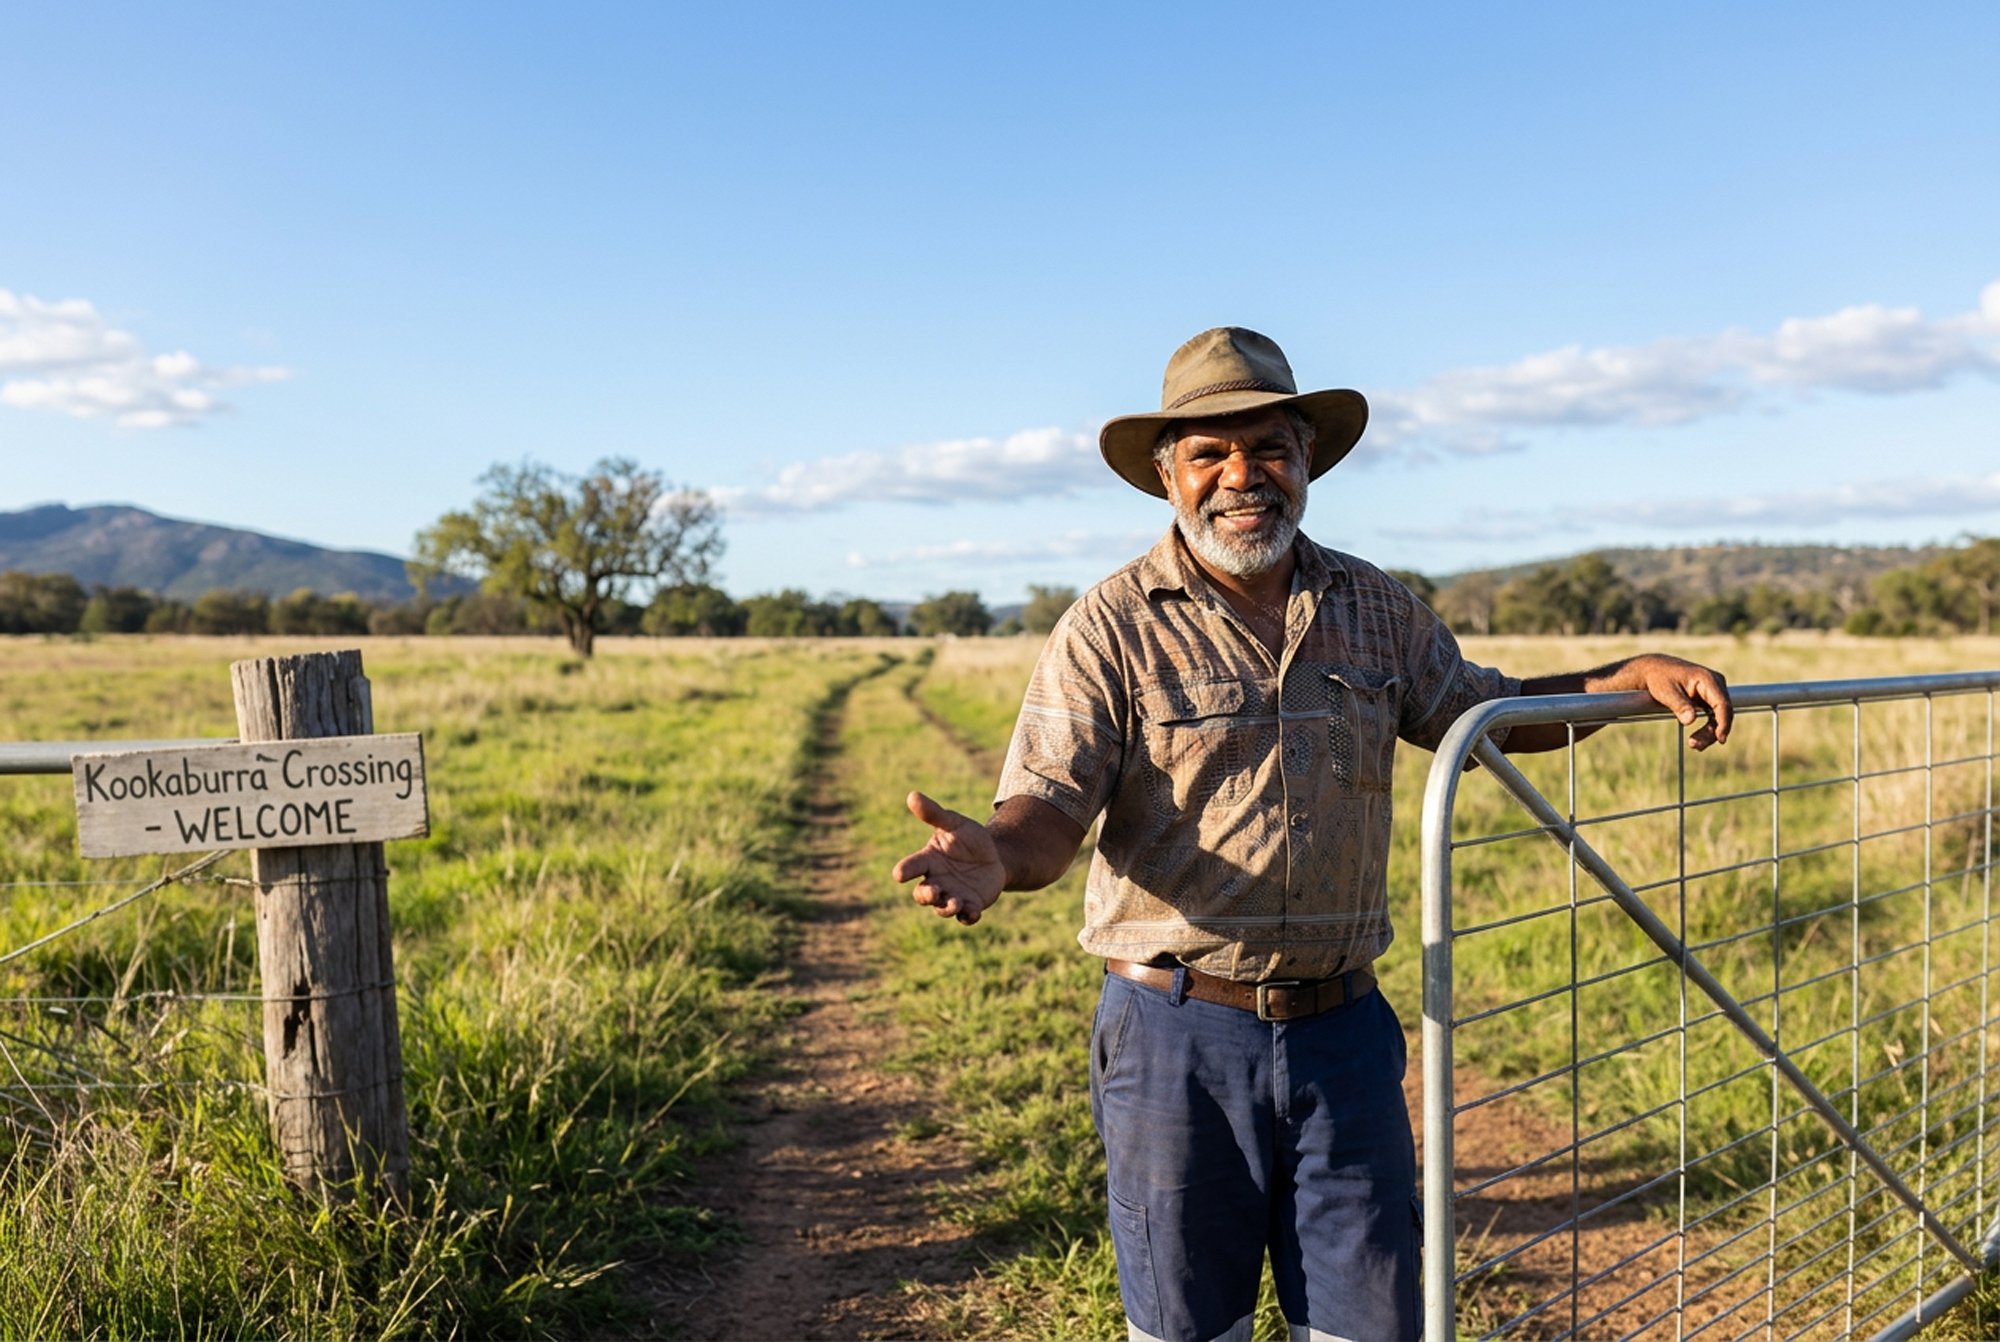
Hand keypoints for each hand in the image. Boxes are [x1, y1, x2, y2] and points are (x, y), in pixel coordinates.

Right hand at [891, 791, 1006, 924]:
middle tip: (934, 890)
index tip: (900, 874)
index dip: (904, 871)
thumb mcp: (954, 823)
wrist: (994, 855)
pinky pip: (965, 917)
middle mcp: (936, 882)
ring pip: (942, 908)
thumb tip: (912, 795)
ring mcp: (952, 896)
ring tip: (955, 902)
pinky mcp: (971, 905)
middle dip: (926, 895)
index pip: (910, 867)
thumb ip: (934, 814)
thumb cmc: (968, 838)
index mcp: (928, 861)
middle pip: (922, 895)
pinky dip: (967, 917)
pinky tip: (973, 912)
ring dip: (947, 907)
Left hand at [1616, 654, 1732, 750]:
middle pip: (1723, 713)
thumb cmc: (1659, 678)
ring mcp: (1714, 692)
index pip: (1722, 704)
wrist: (1653, 670)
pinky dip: (1706, 729)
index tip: (1720, 738)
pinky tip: (1696, 740)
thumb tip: (1690, 720)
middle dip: (1713, 732)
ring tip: (1693, 745)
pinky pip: (1713, 717)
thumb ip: (1679, 705)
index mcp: (1707, 679)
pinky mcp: (1709, 699)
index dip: (1723, 722)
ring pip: (1719, 717)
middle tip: (1695, 745)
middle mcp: (1715, 684)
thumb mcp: (1666, 691)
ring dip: (1709, 733)